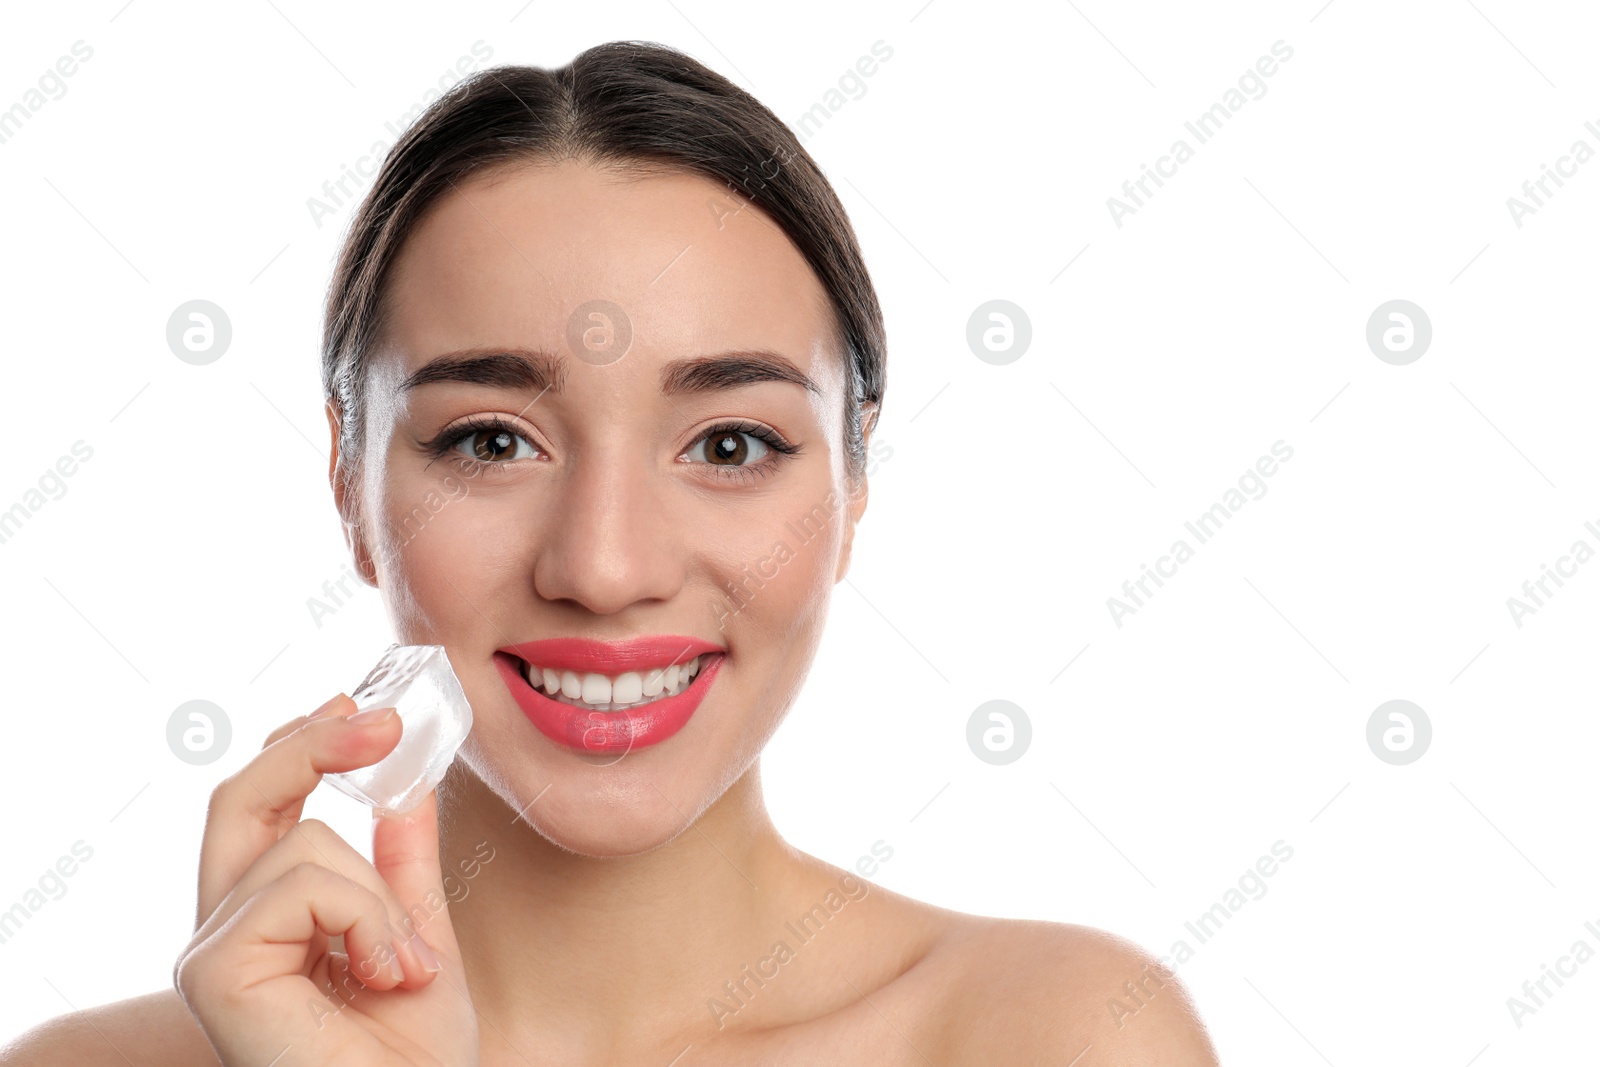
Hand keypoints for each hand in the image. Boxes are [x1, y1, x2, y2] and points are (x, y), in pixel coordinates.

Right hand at [173, 693, 479, 1065]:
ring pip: (302, 846)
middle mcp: (225, 930)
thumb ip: (405, 865)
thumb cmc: (412, 1057)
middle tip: (381, 721)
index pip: (258, 806)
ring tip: (405, 968)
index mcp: (266, 918)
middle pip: (238, 797)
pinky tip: (386, 975)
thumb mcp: (424, 936)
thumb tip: (409, 784)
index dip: (300, 745)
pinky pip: (301, 885)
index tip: (360, 704)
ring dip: (382, 899)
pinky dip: (365, 918)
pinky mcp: (216, 972)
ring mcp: (214, 951)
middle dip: (309, 745)